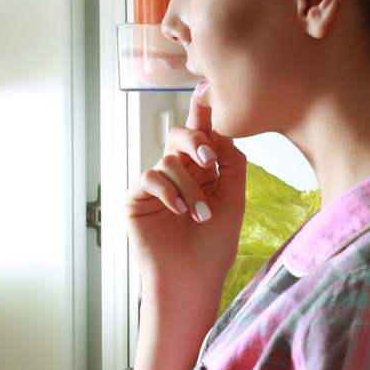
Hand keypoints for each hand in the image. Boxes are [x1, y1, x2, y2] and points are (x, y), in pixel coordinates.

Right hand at [125, 81, 246, 313]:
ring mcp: (156, 186)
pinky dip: (168, 191)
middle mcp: (178, 174)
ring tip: (201, 215)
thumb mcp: (233, 200)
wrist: (192, 281)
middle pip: (180, 136)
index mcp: (203, 172)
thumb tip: (223, 131)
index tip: (206, 87)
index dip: (203, 111)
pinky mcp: (137, 199)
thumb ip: (231, 164)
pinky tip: (180, 211)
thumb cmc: (214, 248)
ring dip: (190, 188)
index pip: (203, 135)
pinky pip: (151, 178)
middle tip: (209, 159)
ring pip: (170, 162)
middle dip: (195, 140)